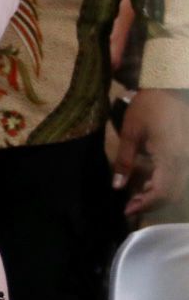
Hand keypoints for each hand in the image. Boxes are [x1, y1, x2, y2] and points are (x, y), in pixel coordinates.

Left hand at [115, 87, 188, 215]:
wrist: (169, 89)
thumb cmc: (147, 108)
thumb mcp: (130, 133)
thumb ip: (124, 161)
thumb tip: (117, 186)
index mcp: (171, 157)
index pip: (162, 192)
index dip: (145, 205)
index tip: (127, 210)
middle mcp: (185, 161)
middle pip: (173, 194)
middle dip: (152, 203)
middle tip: (130, 205)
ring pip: (178, 188)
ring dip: (159, 196)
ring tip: (137, 195)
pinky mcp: (187, 153)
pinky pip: (180, 177)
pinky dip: (165, 185)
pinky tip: (149, 182)